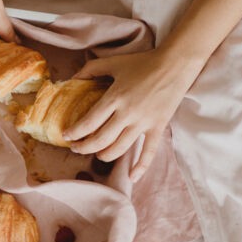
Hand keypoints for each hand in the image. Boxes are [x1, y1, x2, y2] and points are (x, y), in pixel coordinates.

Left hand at [63, 49, 198, 181]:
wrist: (175, 64)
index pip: (89, 122)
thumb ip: (91, 69)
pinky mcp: (158, 127)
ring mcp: (144, 122)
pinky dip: (141, 167)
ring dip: (104, 155)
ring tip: (96, 154)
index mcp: (115, 97)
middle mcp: (128, 113)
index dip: (75, 132)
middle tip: (76, 147)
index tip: (66, 136)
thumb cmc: (143, 62)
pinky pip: (149, 152)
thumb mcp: (114, 62)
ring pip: (119, 148)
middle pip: (101, 139)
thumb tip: (72, 77)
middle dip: (84, 147)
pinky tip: (132, 178)